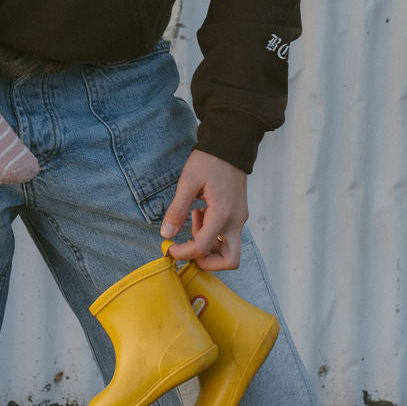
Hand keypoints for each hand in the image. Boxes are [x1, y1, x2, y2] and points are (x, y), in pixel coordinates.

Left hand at [160, 150, 248, 271]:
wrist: (230, 144)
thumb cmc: (209, 160)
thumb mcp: (188, 182)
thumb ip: (177, 210)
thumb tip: (166, 235)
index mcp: (222, 214)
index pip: (203, 248)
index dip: (184, 253)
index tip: (170, 249)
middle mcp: (235, 221)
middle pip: (230, 261)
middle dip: (207, 261)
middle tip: (189, 247)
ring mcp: (240, 218)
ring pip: (230, 250)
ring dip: (209, 245)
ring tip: (194, 218)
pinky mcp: (239, 214)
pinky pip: (227, 235)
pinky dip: (213, 233)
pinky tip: (201, 212)